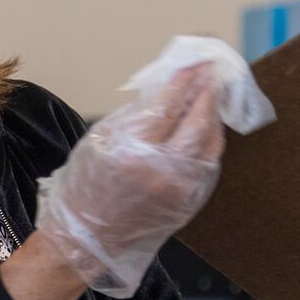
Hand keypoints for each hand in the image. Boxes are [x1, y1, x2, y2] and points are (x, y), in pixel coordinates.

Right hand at [33, 62, 225, 297]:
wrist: (86, 238)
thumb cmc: (86, 184)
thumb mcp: (101, 139)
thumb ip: (137, 113)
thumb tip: (167, 87)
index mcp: (133, 151)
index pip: (169, 105)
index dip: (185, 79)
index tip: (195, 61)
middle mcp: (163, 171)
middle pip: (198, 121)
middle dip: (207, 91)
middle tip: (212, 70)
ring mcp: (182, 189)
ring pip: (211, 143)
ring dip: (213, 114)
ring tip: (211, 93)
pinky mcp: (191, 202)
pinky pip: (208, 163)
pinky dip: (210, 140)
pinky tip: (206, 125)